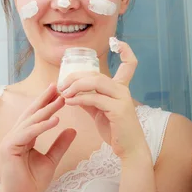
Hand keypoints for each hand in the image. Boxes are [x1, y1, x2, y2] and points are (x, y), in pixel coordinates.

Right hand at [0, 84, 75, 191]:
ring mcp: (11, 141)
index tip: (61, 91)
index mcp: (25, 137)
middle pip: (32, 113)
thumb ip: (60, 145)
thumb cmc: (32, 182)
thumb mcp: (52, 160)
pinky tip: (55, 120)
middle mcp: (16, 136)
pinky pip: (28, 133)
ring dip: (47, 110)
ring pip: (30, 121)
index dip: (48, 103)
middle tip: (59, 85)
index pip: (37, 116)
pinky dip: (42, 126)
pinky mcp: (9, 148)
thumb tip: (74, 130)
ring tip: (62, 100)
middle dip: (45, 99)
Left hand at [58, 40, 148, 160]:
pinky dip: (79, 98)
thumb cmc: (116, 131)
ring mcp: (122, 99)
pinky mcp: (118, 110)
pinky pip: (94, 98)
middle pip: (98, 73)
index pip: (129, 64)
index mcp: (122, 88)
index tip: (117, 42)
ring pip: (96, 81)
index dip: (125, 50)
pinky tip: (69, 101)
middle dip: (76, 76)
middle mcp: (124, 90)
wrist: (129, 149)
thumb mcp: (100, 112)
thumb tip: (72, 92)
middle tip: (61, 85)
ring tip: (64, 93)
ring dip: (76, 85)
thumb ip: (88, 99)